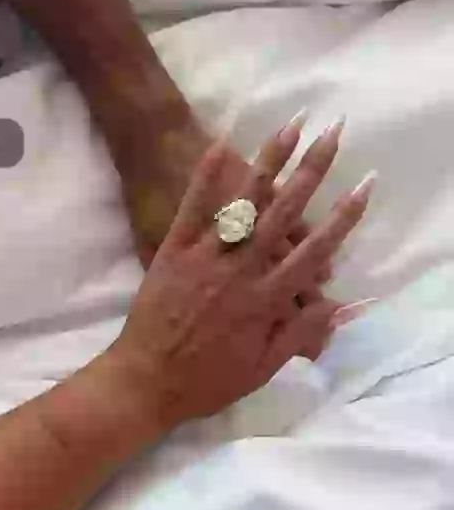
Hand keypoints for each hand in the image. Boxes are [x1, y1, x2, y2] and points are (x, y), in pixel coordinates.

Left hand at [113, 119, 373, 429]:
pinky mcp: (173, 250)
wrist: (145, 381)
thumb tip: (339, 306)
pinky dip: (206, 176)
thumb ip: (299, 334)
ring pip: (244, 202)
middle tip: (334, 135)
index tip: (365, 186)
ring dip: (269, 162)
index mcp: (266, 301)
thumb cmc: (205, 382)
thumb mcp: (261, 369)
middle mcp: (242, 271)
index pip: (315, 251)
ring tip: (292, 126)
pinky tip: (222, 143)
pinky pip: (192, 207)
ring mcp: (207, 257)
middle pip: (285, 213)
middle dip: (312, 172)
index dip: (343, 217)